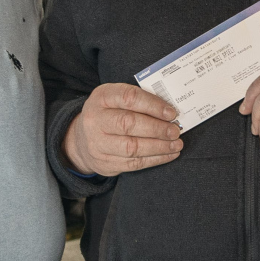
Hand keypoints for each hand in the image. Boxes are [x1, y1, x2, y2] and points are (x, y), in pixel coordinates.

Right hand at [63, 83, 181, 175]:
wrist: (83, 139)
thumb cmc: (110, 114)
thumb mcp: (117, 99)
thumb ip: (140, 101)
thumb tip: (170, 112)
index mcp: (102, 97)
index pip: (129, 98)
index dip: (153, 105)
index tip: (171, 113)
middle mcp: (95, 119)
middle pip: (129, 124)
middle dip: (157, 128)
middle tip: (175, 131)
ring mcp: (98, 143)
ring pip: (132, 147)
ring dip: (159, 147)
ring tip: (176, 144)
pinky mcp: (105, 163)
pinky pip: (134, 163)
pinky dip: (155, 159)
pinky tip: (168, 154)